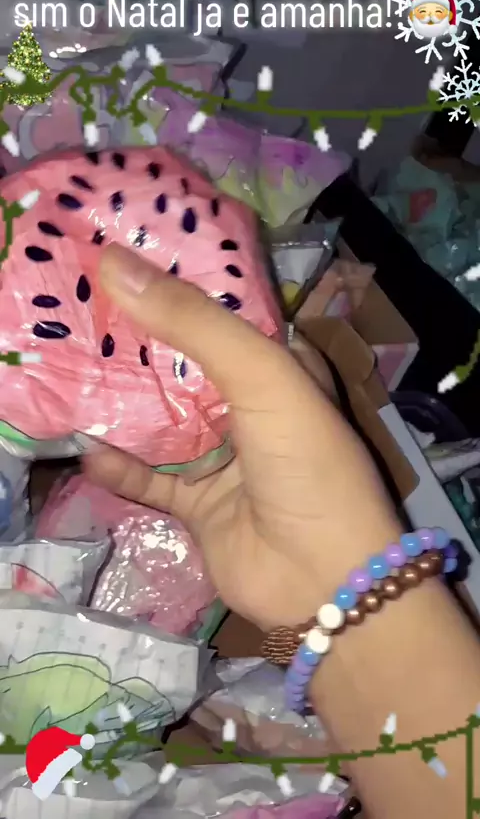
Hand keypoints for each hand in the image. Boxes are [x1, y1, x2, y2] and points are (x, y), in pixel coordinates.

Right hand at [85, 244, 400, 630]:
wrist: (323, 580)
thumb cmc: (306, 464)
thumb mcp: (262, 377)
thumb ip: (192, 322)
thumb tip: (114, 263)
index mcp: (281, 369)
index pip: (226, 315)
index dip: (179, 288)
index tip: (122, 263)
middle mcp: (253, 408)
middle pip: (185, 366)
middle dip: (138, 345)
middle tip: (79, 313)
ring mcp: (225, 459)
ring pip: (163, 422)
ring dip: (123, 405)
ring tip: (70, 373)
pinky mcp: (201, 505)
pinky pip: (152, 479)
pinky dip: (121, 467)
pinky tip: (87, 451)